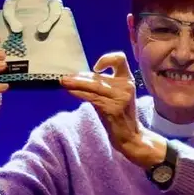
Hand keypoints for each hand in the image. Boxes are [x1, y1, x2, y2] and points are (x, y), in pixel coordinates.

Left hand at [60, 52, 163, 167]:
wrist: (130, 135)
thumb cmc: (120, 115)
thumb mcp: (118, 95)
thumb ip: (105, 84)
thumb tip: (79, 76)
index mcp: (128, 80)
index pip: (120, 59)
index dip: (106, 59)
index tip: (96, 68)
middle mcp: (126, 86)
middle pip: (98, 76)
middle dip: (80, 77)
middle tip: (64, 78)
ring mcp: (120, 97)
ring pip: (93, 86)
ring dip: (76, 84)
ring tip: (63, 82)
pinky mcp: (113, 108)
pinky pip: (92, 98)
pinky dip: (79, 94)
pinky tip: (70, 92)